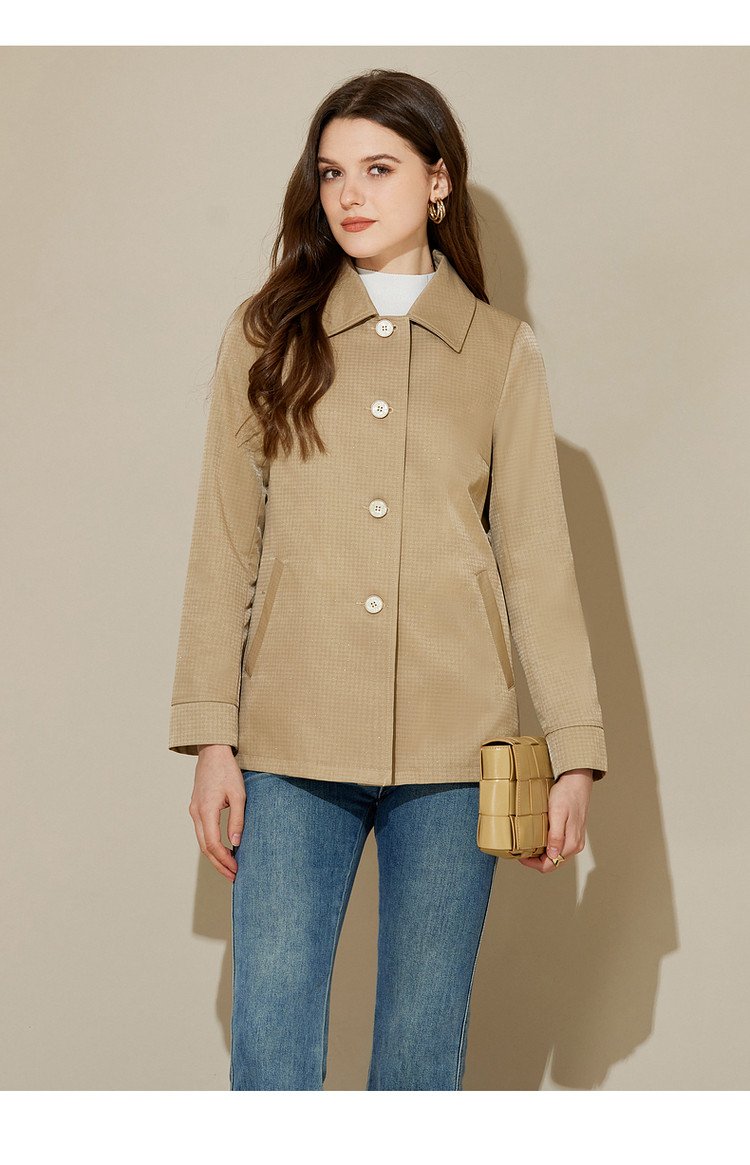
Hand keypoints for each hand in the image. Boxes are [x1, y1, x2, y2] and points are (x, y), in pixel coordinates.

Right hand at [188, 745, 245, 882]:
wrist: (212, 752)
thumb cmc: (228, 771)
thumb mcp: (239, 794)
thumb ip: (237, 819)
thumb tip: (236, 843)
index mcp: (206, 810)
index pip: (213, 844)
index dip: (225, 860)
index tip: (237, 869)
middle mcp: (196, 813)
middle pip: (205, 848)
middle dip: (219, 864)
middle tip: (234, 877)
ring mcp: (194, 811)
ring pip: (202, 841)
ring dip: (215, 856)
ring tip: (230, 868)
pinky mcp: (196, 808)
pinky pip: (202, 832)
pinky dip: (211, 845)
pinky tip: (223, 849)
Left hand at [517, 768, 592, 873]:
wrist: (577, 782)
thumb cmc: (566, 795)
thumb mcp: (558, 813)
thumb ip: (556, 836)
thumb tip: (553, 855)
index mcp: (572, 843)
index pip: (551, 865)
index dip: (533, 864)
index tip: (521, 856)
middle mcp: (575, 845)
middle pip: (553, 863)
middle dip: (536, 861)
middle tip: (522, 851)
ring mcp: (575, 840)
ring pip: (556, 857)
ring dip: (542, 855)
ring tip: (529, 845)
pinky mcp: (573, 834)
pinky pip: (560, 848)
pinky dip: (548, 848)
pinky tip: (540, 839)